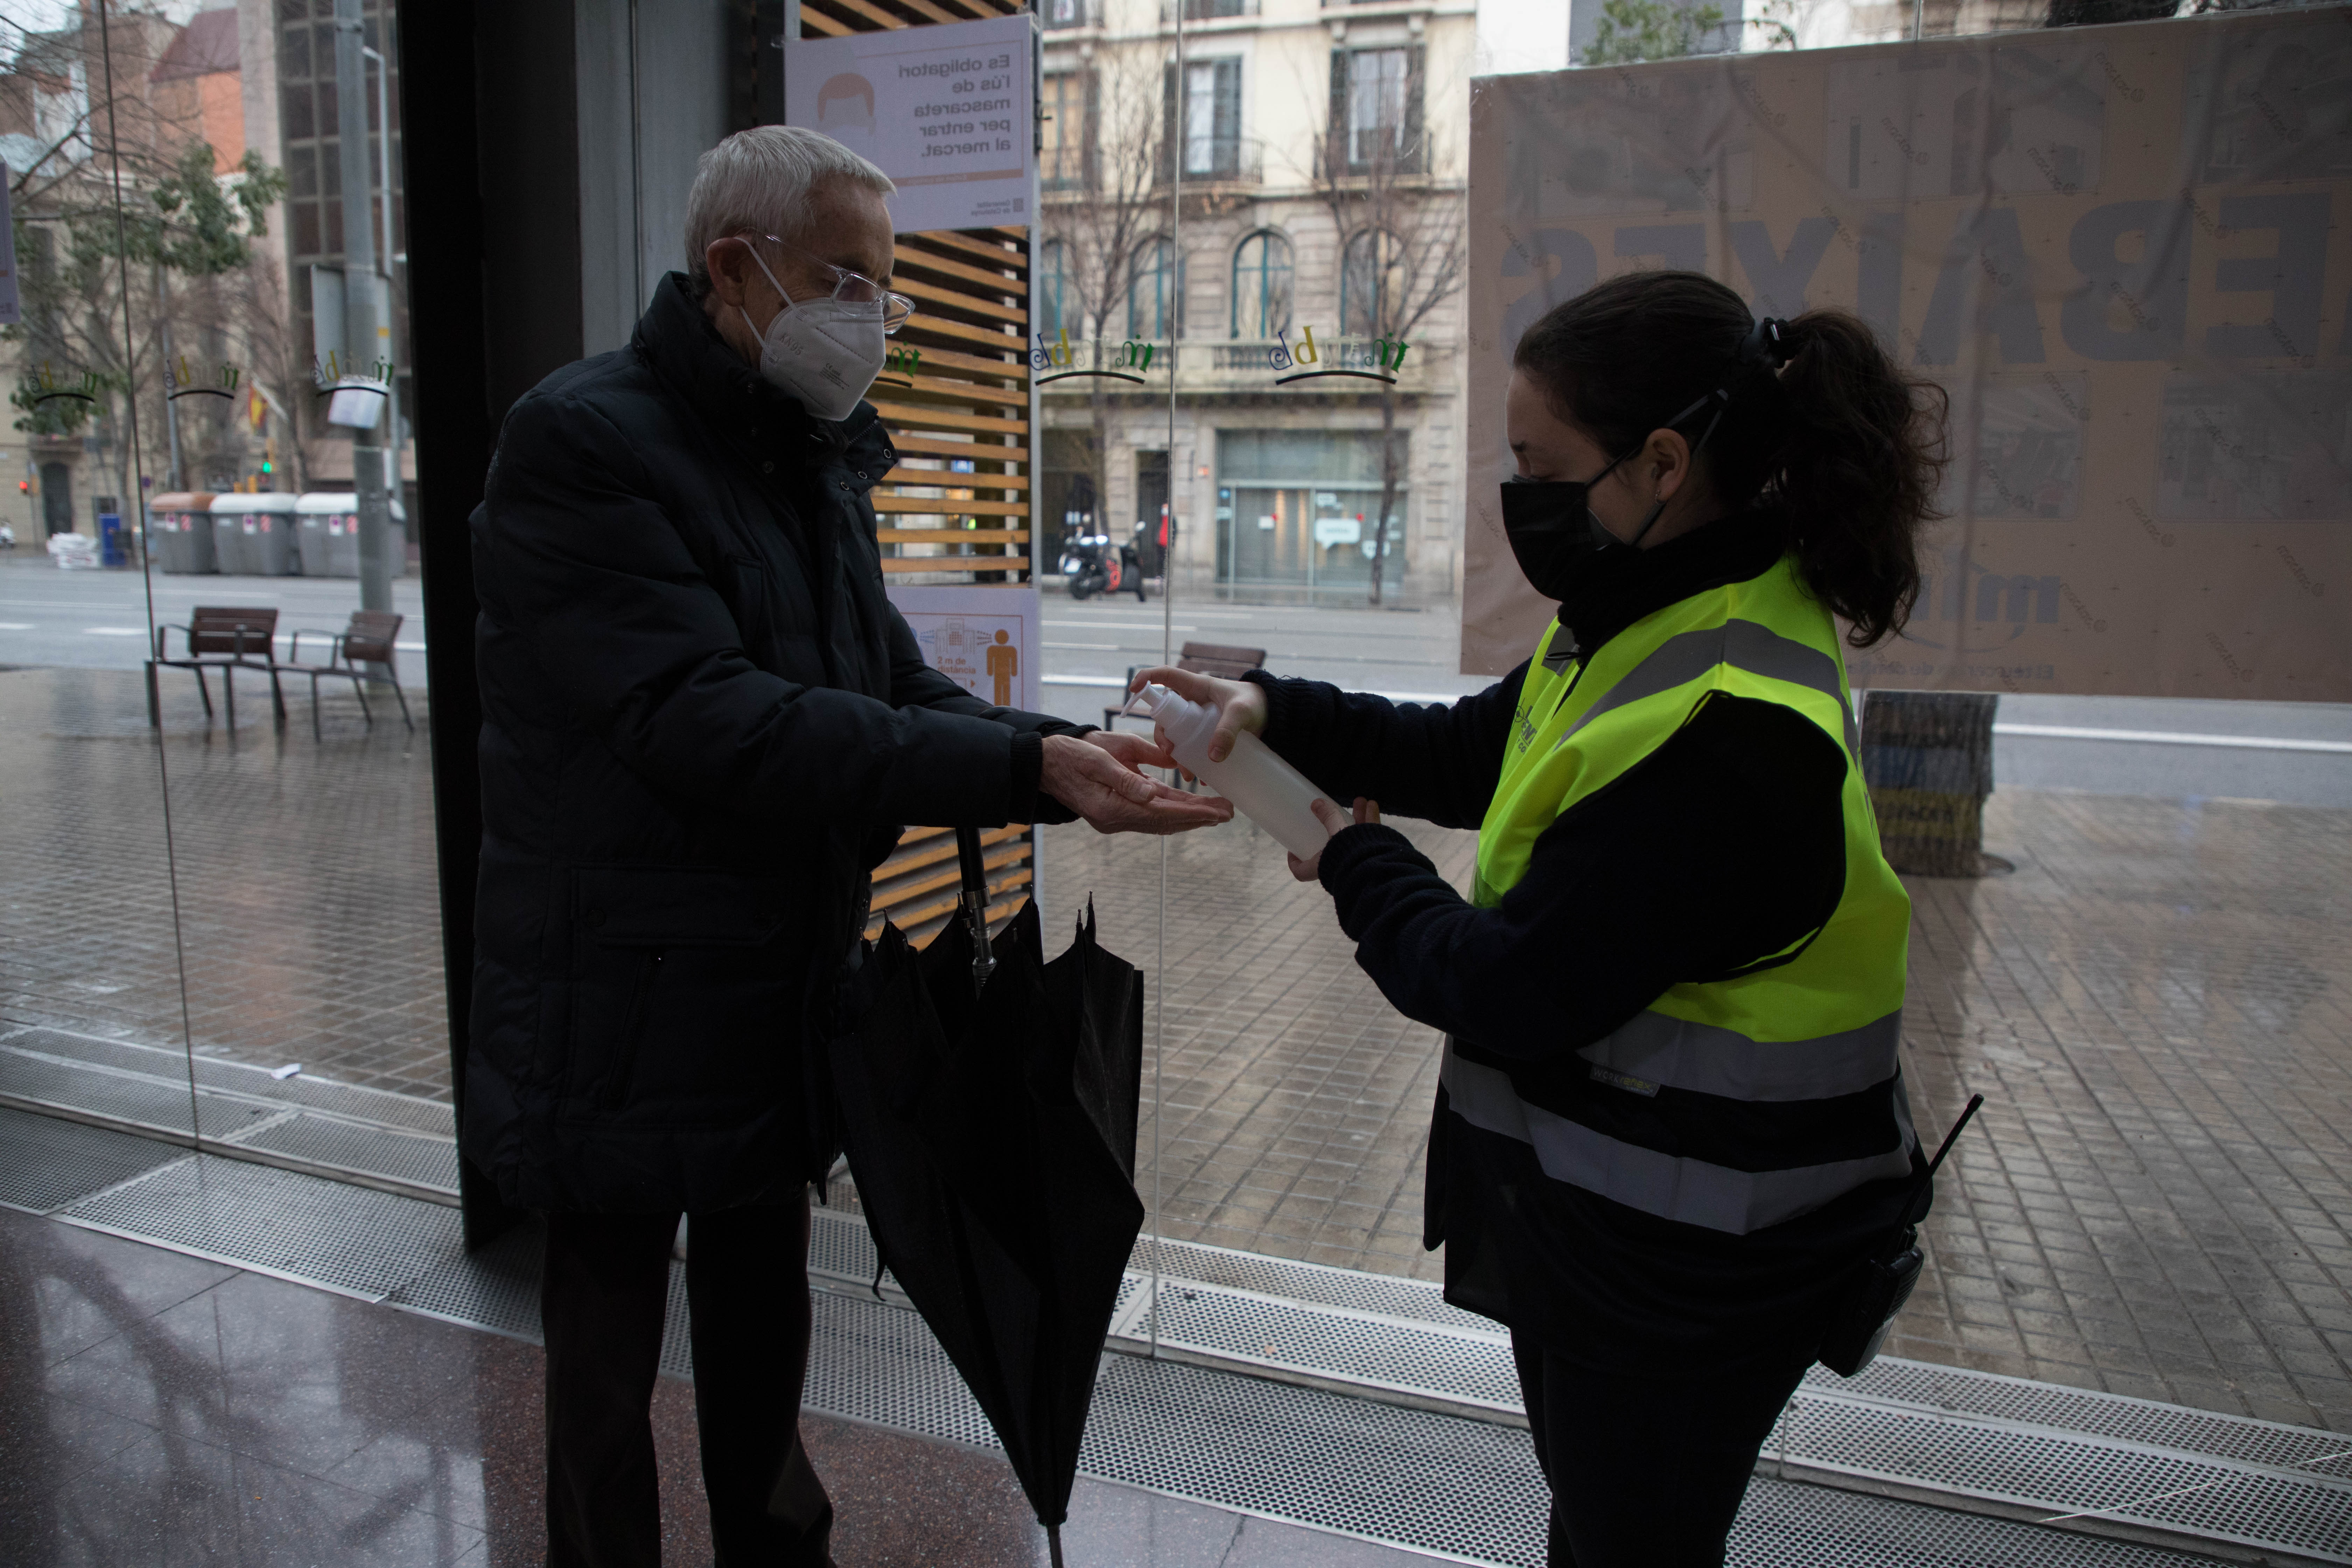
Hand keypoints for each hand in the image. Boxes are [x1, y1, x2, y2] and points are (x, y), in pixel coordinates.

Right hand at [1040, 733, 1233, 835]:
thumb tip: (1153, 793)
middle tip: (1228, 812)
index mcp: (1112, 808)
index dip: (1192, 813)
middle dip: (1198, 817)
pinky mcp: (1116, 811)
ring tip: (1216, 811)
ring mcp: (1115, 818)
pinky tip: (1189, 806)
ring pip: (1160, 820)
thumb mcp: (1098, 758)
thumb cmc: (1071, 755)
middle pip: (1165, 822)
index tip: (1218, 812)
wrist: (1044, 763)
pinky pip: (1150, 814)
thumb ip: (1125, 777)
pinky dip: (1172, 811)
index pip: (1161, 813)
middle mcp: (1116, 819)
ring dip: (1188, 816)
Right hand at [1128, 665, 1267, 777]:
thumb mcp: (1242, 713)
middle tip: (1171, 753)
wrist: (1275, 715)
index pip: (1166, 676)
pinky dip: (1194, 763)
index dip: (1147, 678)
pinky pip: (1192, 748)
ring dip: (1178, 755)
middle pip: (1166, 716)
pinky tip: (1203, 777)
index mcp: (1197, 687)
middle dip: (1163, 736)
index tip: (1133, 689)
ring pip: (1177, 736)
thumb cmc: (1257, 703)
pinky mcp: (1207, 735)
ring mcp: (1198, 720)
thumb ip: (1228, 731)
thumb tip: (1212, 756)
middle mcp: (1193, 702)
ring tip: (1189, 774)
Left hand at [1288, 797, 1379, 881]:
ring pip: (1355, 837)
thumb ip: (1328, 817)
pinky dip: (1371, 820)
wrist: (1377, 870)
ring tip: (1360, 802)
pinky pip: (1370, 837)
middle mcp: (1337, 867)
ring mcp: (1356, 862)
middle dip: (1335, 825)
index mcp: (1321, 868)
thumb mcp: (1335, 832)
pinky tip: (1372, 805)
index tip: (1293, 850)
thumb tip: (1316, 803)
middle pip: (1333, 845)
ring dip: (1358, 818)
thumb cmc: (1348, 856)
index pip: (1302, 872)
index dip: (1295, 862)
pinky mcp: (1372, 856)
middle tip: (1332, 813)